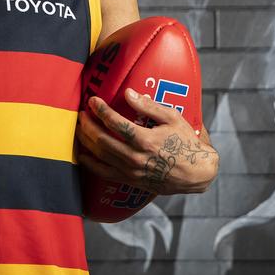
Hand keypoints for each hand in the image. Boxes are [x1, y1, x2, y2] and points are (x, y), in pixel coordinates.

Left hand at [76, 88, 218, 194]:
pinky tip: (82, 154)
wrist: (196, 173)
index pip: (115, 123)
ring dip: (85, 140)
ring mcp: (131, 171)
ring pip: (100, 155)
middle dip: (87, 124)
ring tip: (79, 128)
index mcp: (146, 140)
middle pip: (101, 139)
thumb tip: (128, 93)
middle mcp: (135, 157)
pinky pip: (103, 172)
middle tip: (81, 113)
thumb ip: (149, 106)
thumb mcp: (173, 118)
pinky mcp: (130, 181)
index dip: (101, 110)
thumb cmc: (186, 142)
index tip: (93, 101)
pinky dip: (90, 163)